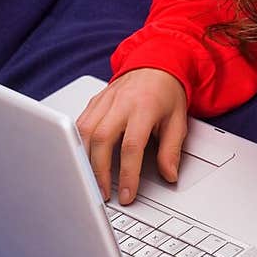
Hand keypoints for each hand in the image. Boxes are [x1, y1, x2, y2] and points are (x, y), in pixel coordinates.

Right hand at [75, 67, 188, 204]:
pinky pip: (80, 123)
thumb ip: (171, 150)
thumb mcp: (178, 121)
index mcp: (144, 107)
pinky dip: (78, 144)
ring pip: (84, 132)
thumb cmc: (167, 92)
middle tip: (103, 194)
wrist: (156, 61)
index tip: (128, 194)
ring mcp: (105, 100)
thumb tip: (169, 175)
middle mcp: (121, 103)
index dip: (128, 174)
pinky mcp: (95, 101)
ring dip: (84, 160)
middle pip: (101, 140)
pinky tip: (83, 159)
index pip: (132, 146)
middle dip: (99, 172)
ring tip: (91, 182)